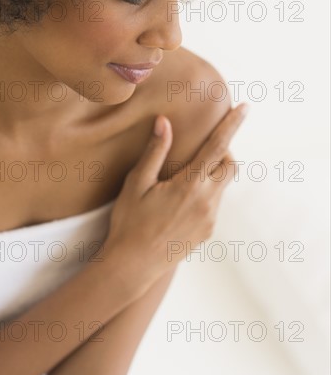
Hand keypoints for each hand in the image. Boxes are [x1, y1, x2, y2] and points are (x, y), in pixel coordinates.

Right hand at [103, 103, 248, 291]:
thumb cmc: (130, 222)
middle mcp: (207, 201)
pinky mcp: (208, 232)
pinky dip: (206, 193)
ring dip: (212, 175)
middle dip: (223, 151)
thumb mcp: (137, 183)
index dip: (232, 124)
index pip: (218, 146)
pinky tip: (181, 202)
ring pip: (222, 186)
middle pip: (230, 166)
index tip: (245, 108)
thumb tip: (164, 122)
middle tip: (202, 149)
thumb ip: (155, 151)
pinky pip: (214, 204)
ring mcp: (210, 219)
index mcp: (190, 185)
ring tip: (184, 178)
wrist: (133, 266)